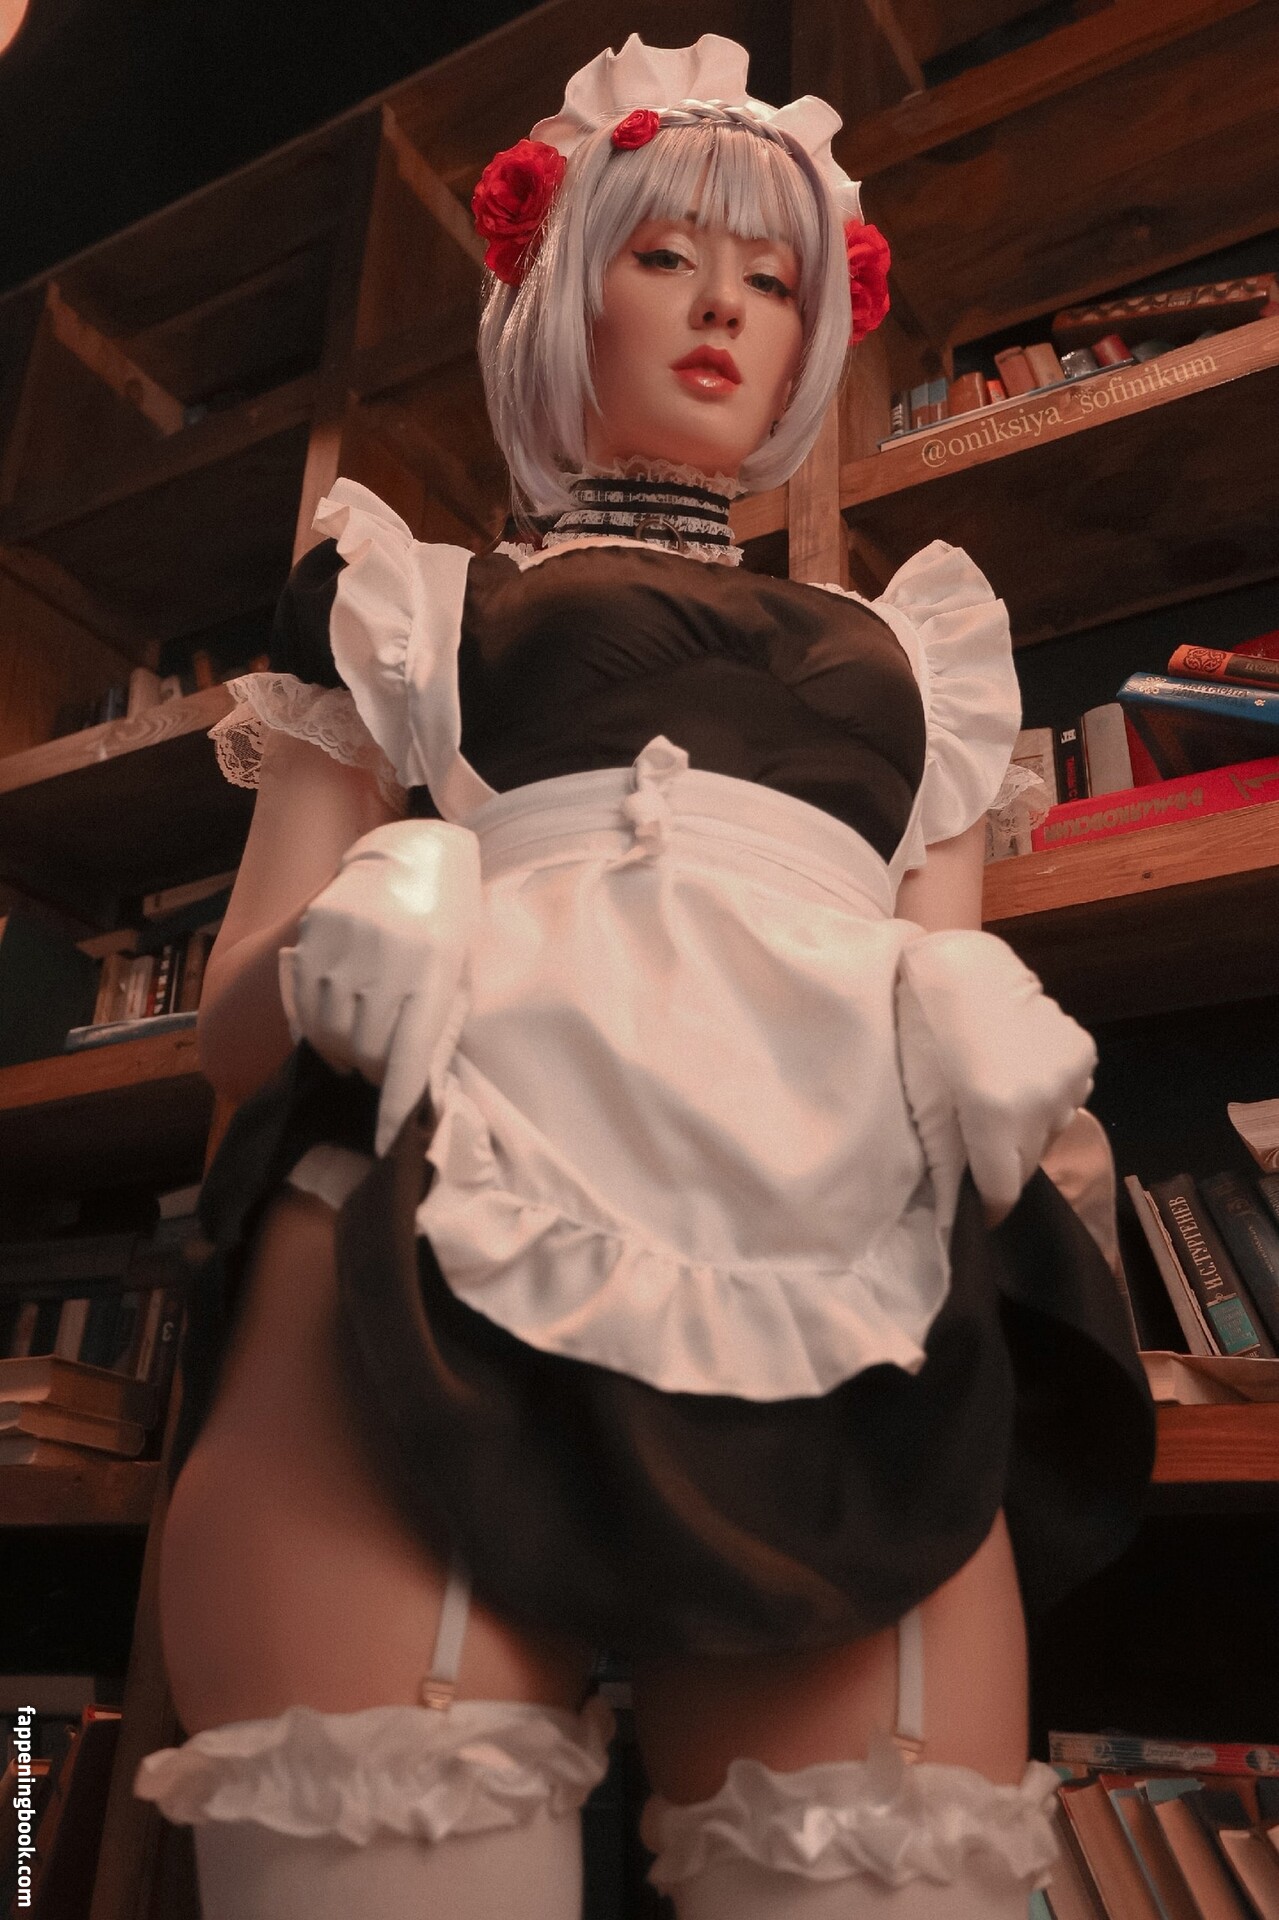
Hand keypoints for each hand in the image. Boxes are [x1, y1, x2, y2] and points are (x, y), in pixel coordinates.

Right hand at [279, 820, 481, 1154]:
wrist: (408, 855)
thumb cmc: (444, 924)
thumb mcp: (456, 970)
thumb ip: (438, 1022)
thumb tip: (418, 1086)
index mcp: (433, 970)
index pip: (408, 1053)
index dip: (394, 1103)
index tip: (388, 1141)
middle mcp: (387, 959)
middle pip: (364, 1048)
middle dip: (368, 1072)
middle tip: (372, 1074)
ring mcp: (346, 945)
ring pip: (329, 1030)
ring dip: (339, 1052)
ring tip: (350, 1051)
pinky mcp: (316, 934)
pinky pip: (305, 1002)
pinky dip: (313, 1026)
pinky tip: (328, 1025)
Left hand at [896, 928, 1096, 1219]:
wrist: (961, 963)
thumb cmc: (923, 1027)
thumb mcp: (922, 1096)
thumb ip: (945, 1153)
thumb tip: (955, 1204)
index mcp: (995, 1115)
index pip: (1003, 1190)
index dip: (988, 1206)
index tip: (977, 1210)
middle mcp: (1041, 1102)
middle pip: (1028, 1161)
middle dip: (1005, 1162)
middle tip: (979, 1143)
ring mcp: (1068, 1076)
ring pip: (1051, 1129)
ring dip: (1028, 1128)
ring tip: (998, 1099)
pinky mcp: (1083, 1052)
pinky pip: (1068, 1095)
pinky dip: (1047, 1096)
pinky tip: (1022, 1073)